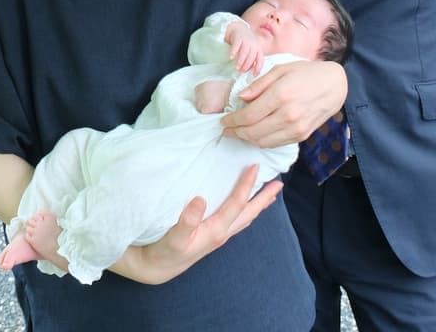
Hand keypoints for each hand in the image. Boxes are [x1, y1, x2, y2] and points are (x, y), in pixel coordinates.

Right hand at [112, 164, 280, 284]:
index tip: (255, 166)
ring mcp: (218, 234)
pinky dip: (244, 209)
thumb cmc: (164, 252)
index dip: (246, 184)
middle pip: (249, 212)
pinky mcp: (211, 234)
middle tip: (279, 184)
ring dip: (256, 204)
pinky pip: (235, 219)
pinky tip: (241, 206)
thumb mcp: (174, 238)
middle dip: (264, 198)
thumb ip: (187, 221)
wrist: (156, 268)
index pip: (236, 204)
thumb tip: (201, 199)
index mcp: (216, 230)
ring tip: (267, 193)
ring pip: (244, 217)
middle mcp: (222, 232)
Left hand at [219, 60, 346, 148]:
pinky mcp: (302, 135)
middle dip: (236, 132)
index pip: (249, 115)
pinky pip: (276, 143)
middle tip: (226, 129)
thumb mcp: (281, 69)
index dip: (233, 120)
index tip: (223, 120)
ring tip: (238, 133)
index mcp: (281, 95)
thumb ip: (259, 84)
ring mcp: (296, 128)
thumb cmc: (307, 72)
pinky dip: (261, 141)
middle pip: (254, 131)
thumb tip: (241, 97)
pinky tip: (255, 135)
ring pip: (263, 141)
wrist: (335, 85)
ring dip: (246, 139)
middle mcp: (288, 114)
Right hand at [224, 19, 264, 75]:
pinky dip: (233, 52)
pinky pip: (236, 45)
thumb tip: (248, 72)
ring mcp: (246, 41)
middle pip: (251, 57)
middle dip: (247, 66)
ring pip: (245, 52)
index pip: (260, 60)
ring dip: (241, 61)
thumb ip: (251, 59)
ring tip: (237, 67)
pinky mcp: (238, 37)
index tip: (254, 75)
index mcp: (258, 49)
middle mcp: (254, 45)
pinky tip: (231, 57)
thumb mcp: (251, 50)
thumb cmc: (246, 42)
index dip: (258, 68)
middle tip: (241, 71)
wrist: (239, 28)